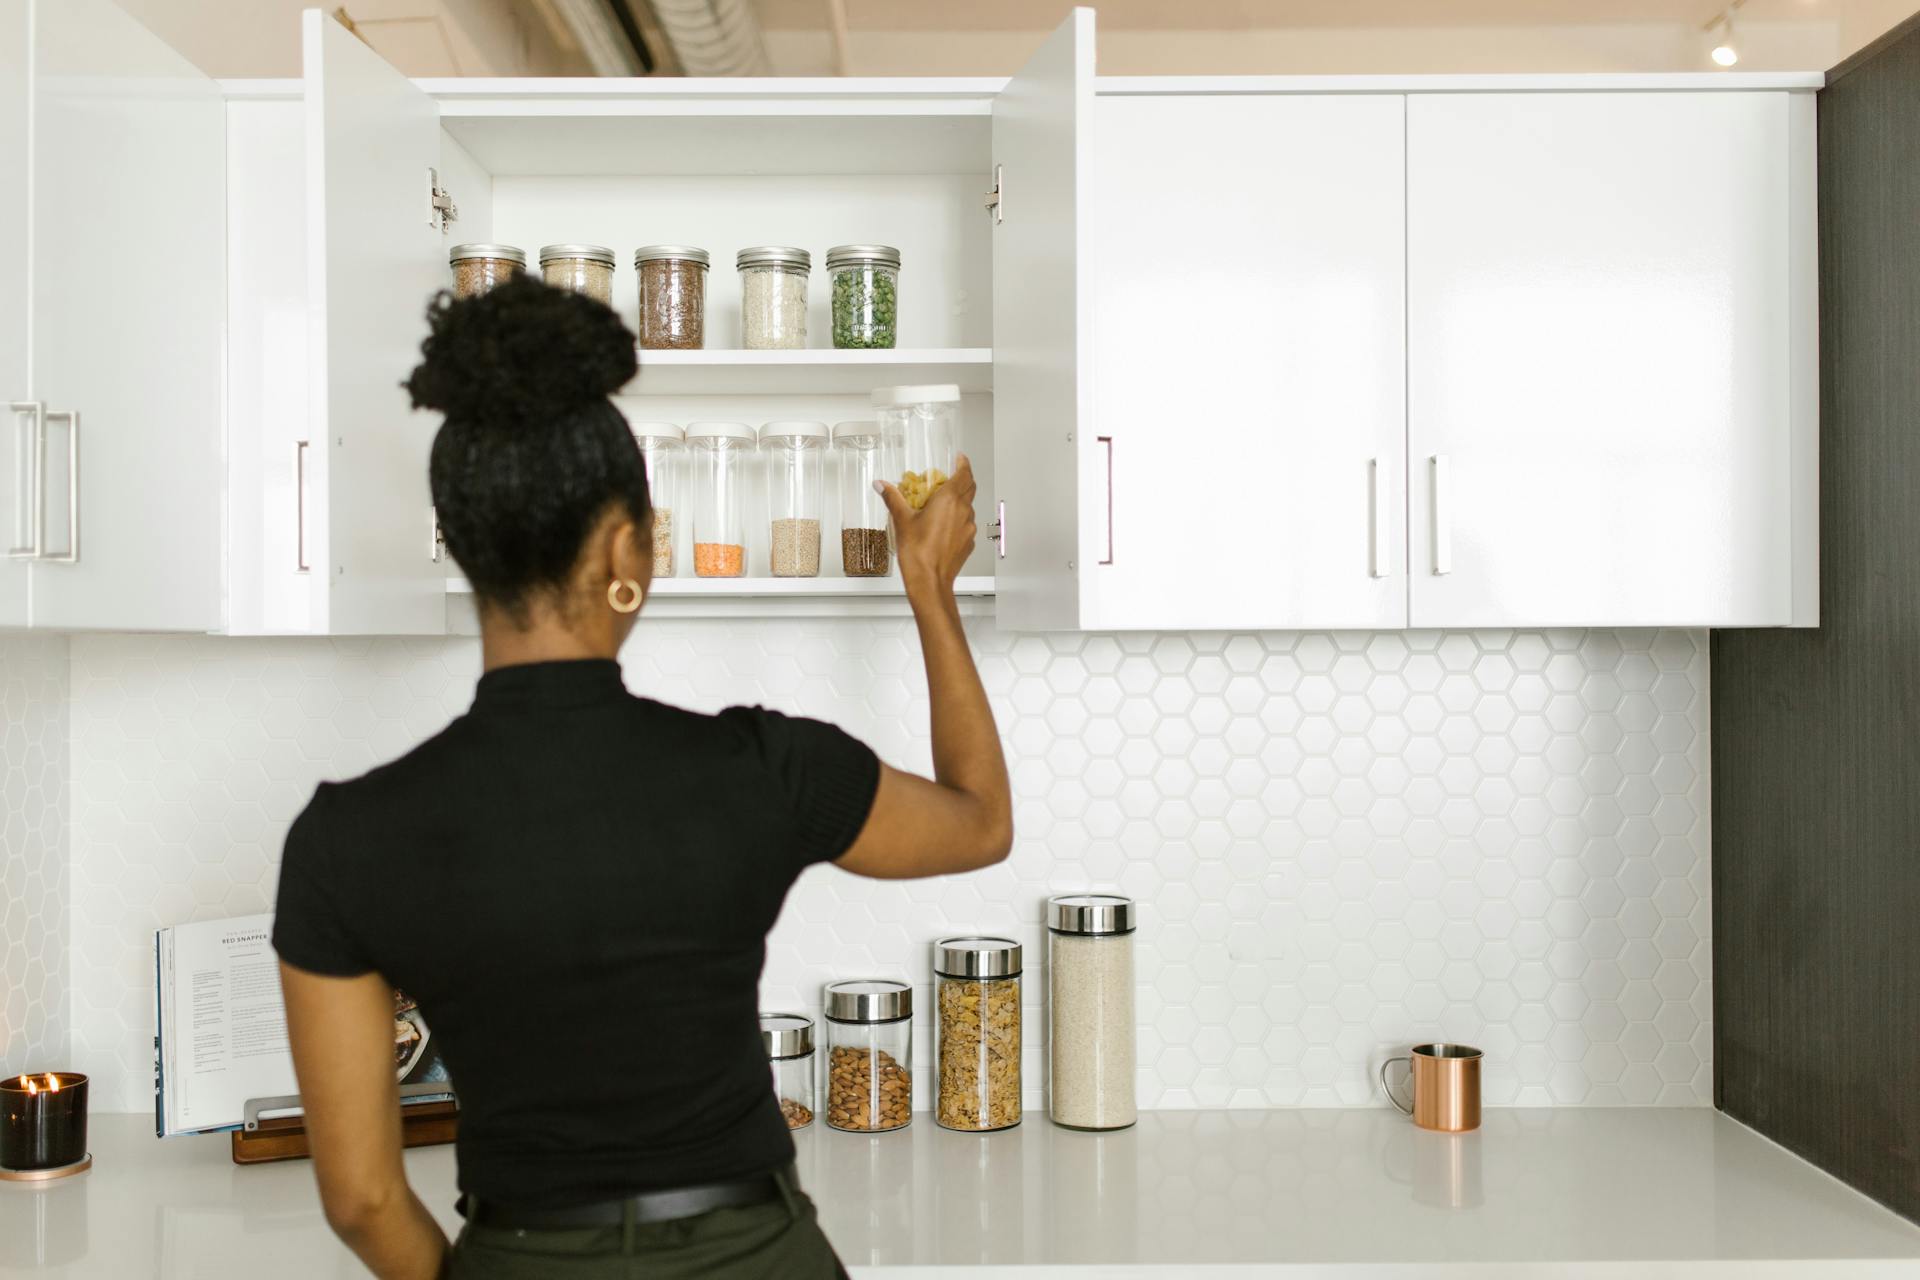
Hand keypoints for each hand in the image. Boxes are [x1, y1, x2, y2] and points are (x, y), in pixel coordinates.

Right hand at [877, 454, 977, 598]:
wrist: (930, 581)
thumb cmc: (919, 553)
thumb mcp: (902, 520)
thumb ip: (893, 498)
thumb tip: (882, 485)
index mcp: (949, 500)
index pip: (964, 473)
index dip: (963, 463)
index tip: (959, 458)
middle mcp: (963, 512)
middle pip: (970, 488)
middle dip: (962, 478)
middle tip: (950, 476)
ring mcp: (968, 528)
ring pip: (968, 507)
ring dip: (959, 500)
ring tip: (942, 502)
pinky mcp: (968, 542)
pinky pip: (966, 524)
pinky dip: (958, 519)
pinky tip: (943, 525)